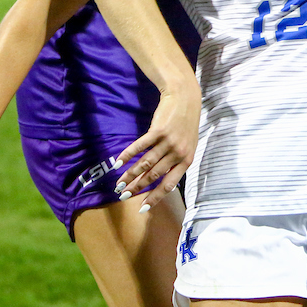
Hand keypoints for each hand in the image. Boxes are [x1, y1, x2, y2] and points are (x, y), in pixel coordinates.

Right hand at [113, 80, 200, 212]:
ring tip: (119, 183)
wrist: (185, 99)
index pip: (168, 185)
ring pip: (145, 163)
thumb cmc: (186, 124)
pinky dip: (127, 155)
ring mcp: (168, 142)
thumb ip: (177, 162)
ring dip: (130, 174)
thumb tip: (161, 179)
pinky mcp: (158, 131)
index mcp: (186, 160)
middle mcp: (178, 153)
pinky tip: (118, 162)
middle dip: (137, 187)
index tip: (142, 208)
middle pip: (153, 176)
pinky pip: (140, 147)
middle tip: (123, 195)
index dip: (154, 198)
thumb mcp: (188, 145)